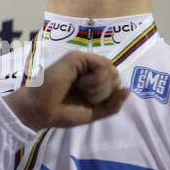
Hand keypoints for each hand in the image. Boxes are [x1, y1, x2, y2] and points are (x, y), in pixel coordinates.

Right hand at [3, 51, 128, 130]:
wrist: (42, 111)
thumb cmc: (62, 112)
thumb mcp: (95, 112)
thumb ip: (113, 103)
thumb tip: (127, 89)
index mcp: (91, 79)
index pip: (115, 82)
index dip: (108, 96)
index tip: (88, 101)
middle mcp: (88, 68)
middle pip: (115, 76)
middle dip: (104, 92)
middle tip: (83, 95)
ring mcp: (82, 61)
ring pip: (111, 71)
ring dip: (99, 88)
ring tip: (78, 89)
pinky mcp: (76, 57)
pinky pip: (102, 66)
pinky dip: (95, 81)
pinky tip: (79, 83)